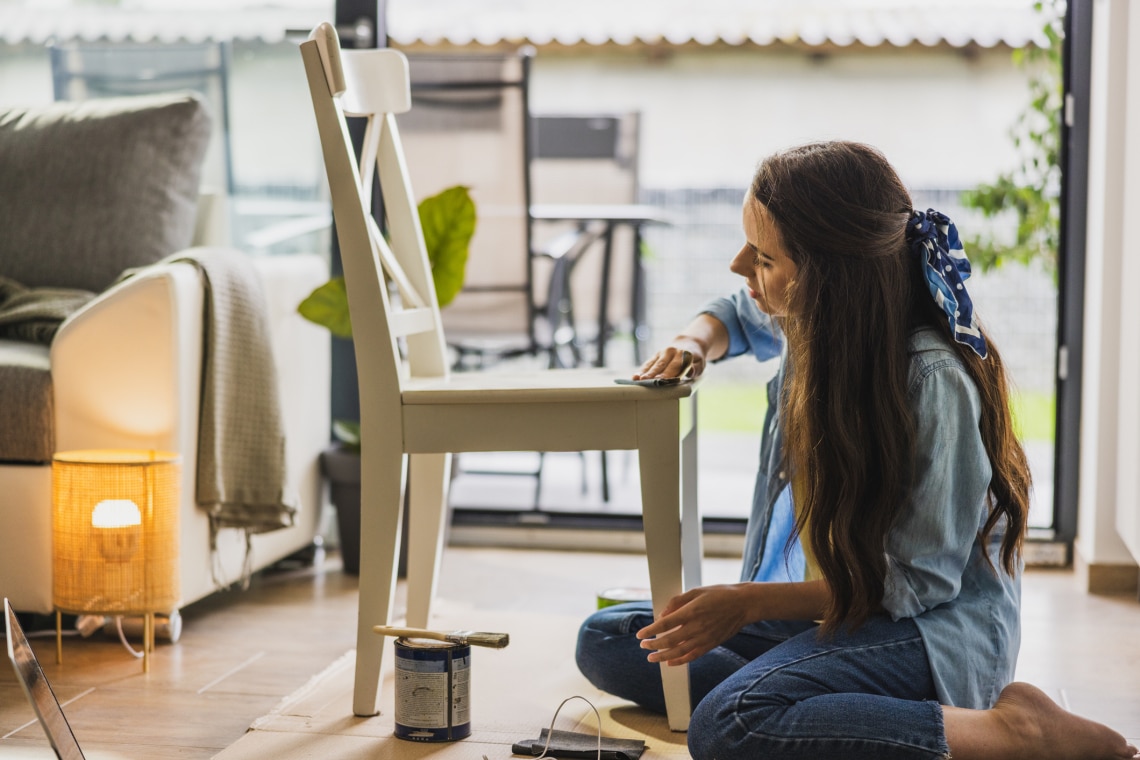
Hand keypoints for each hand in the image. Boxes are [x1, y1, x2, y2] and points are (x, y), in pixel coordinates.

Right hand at [633, 340, 705, 379]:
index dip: (667, 374)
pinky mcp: (656, 355)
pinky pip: (648, 363)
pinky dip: (642, 370)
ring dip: (644, 372)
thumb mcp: (700, 363)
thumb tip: (690, 372)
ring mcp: (662, 352)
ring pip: (652, 364)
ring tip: (637, 379)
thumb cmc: (695, 358)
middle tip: (645, 381)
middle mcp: (671, 352)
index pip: (675, 366)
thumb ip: (696, 369)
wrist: (688, 343)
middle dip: (652, 374)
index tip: (660, 381)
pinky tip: (635, 376)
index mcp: (683, 354)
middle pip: (661, 365)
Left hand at [636, 585, 751, 665]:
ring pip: (679, 652)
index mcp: (691, 611)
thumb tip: (661, 615)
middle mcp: (697, 627)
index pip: (665, 624)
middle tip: (643, 645)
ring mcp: (704, 638)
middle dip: (653, 645)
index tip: (640, 635)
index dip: (650, 631)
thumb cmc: (719, 594)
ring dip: (662, 656)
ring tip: (651, 658)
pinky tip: (670, 662)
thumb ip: (677, 602)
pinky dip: (680, 661)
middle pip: (669, 640)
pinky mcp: (711, 644)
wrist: (744, 604)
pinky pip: (693, 656)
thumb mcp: (696, 591)